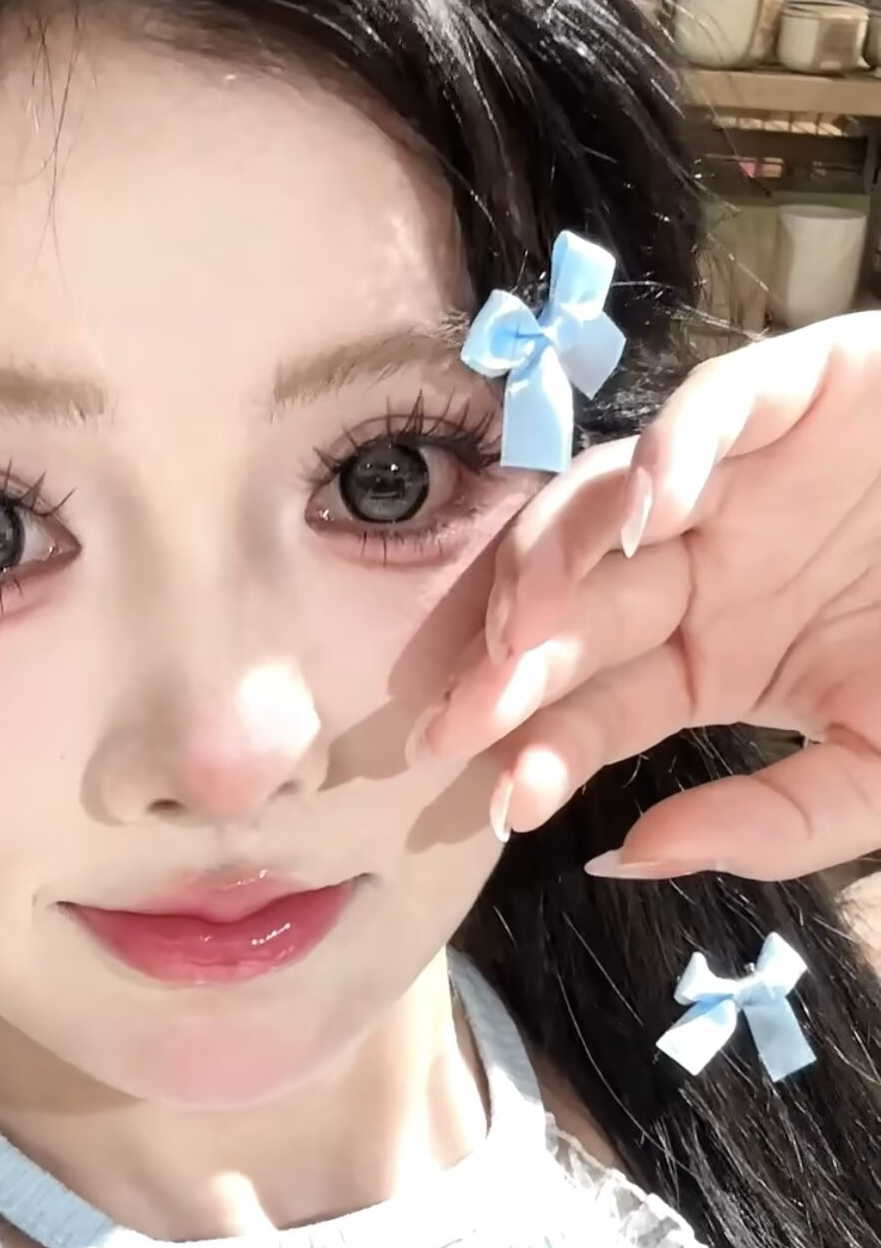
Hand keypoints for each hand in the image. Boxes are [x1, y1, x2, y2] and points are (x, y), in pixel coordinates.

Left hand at [421, 313, 880, 880]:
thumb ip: (775, 821)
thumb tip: (629, 857)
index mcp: (706, 659)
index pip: (597, 706)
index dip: (546, 748)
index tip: (504, 801)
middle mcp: (696, 570)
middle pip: (573, 615)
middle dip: (509, 669)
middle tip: (458, 721)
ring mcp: (730, 481)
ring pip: (602, 506)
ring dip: (553, 564)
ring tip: (526, 628)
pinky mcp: (789, 390)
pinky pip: (712, 407)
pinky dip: (676, 451)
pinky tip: (653, 514)